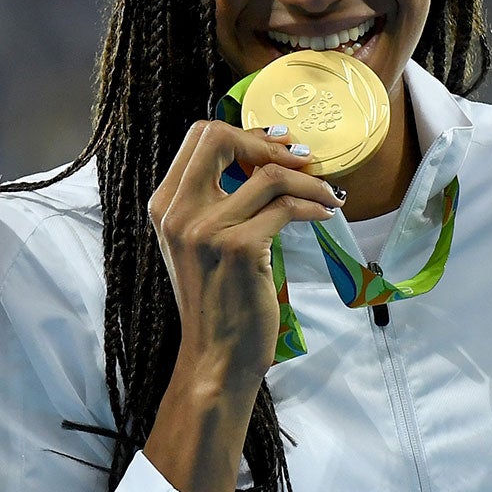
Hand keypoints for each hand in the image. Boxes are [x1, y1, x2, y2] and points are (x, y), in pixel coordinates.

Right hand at [148, 120, 341, 394]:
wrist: (215, 357)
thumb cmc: (216, 303)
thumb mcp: (199, 246)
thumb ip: (212, 205)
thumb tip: (259, 162)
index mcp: (165, 206)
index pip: (198, 137)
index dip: (243, 133)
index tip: (277, 146)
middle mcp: (179, 212)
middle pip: (219, 137)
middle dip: (269, 143)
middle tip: (303, 160)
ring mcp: (207, 229)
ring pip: (268, 174)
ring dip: (308, 180)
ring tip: (326, 194)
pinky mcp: (240, 248)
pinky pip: (286, 207)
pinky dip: (313, 205)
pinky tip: (324, 215)